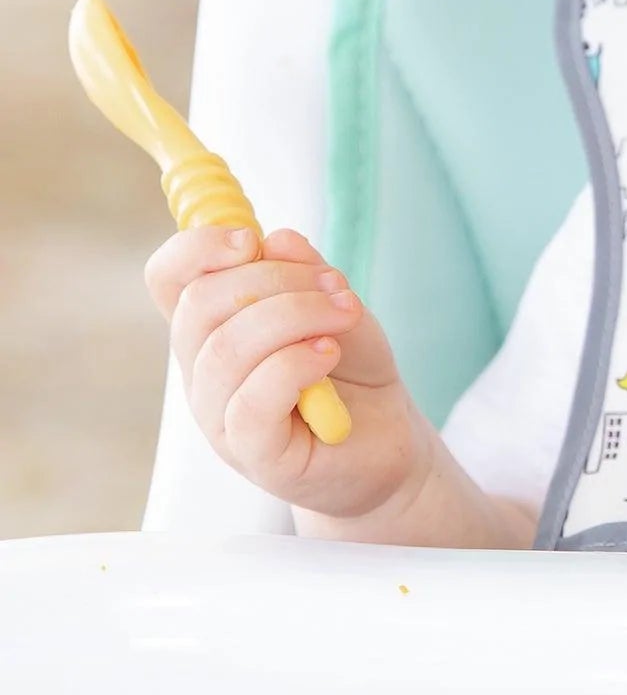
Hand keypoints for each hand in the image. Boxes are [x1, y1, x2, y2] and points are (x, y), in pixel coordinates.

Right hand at [144, 226, 427, 518]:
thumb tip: (276, 239)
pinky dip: (296, 363)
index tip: (250, 239)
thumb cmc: (353, 371)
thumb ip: (305, 273)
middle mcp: (203, 374)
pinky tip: (329, 354)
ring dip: (297, 314)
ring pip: (228, 348)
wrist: (388, 440)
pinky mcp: (254, 455)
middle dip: (275, 278)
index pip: (169, 280)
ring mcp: (221, 419)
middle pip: (200, 305)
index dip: (196, 249)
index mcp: (213, 329)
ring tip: (346, 314)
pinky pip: (253, 400)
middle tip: (334, 286)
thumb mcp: (336, 306)